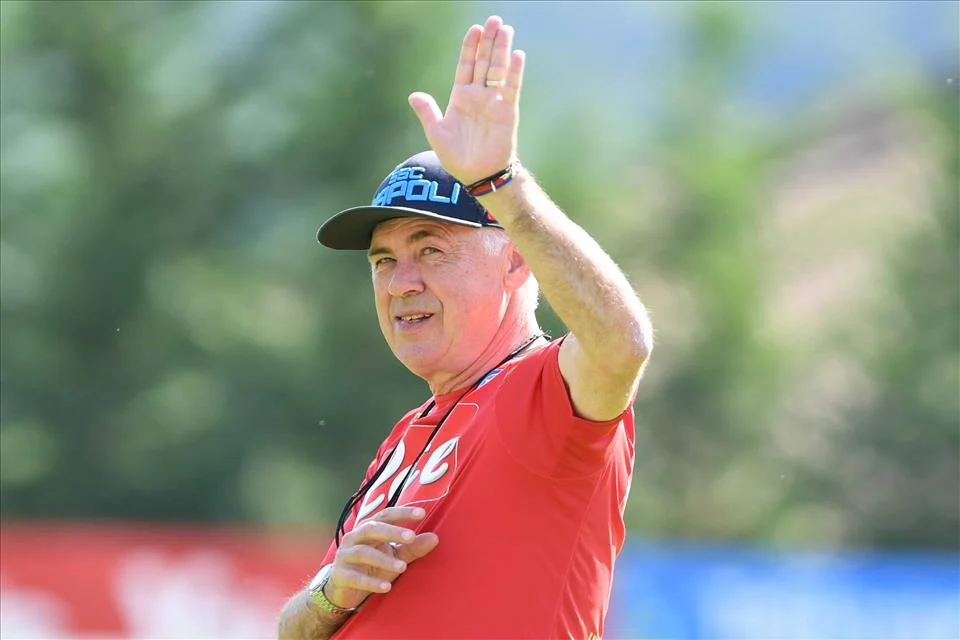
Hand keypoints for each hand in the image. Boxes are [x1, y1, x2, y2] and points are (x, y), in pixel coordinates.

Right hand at [324, 506, 439, 610]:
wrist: (343, 587)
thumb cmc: (373, 566)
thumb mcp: (394, 555)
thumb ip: (412, 548)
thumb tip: (435, 538)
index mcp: (369, 528)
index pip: (386, 515)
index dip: (402, 513)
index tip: (422, 513)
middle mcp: (355, 538)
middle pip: (372, 529)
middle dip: (392, 532)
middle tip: (411, 537)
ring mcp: (345, 556)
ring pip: (363, 553)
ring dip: (383, 559)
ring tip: (403, 567)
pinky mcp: (340, 575)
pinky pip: (355, 577)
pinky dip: (371, 582)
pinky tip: (386, 587)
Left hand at [408, 15, 524, 184]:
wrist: (478, 175)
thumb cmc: (457, 157)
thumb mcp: (437, 134)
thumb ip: (427, 112)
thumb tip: (413, 95)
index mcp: (461, 97)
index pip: (466, 65)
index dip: (470, 47)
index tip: (475, 30)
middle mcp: (479, 95)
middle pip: (484, 61)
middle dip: (489, 41)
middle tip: (495, 20)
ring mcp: (494, 102)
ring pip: (498, 70)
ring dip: (502, 50)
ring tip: (506, 29)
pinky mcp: (507, 112)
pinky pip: (511, 88)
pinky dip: (515, 72)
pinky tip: (517, 55)